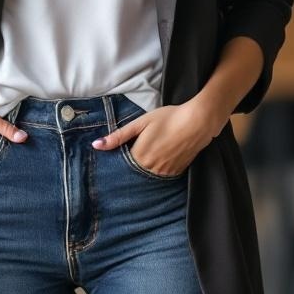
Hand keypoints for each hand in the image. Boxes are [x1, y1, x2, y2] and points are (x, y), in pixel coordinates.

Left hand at [91, 99, 217, 175]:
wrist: (197, 122)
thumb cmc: (168, 118)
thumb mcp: (141, 123)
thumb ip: (118, 136)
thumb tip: (96, 145)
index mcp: (139, 156)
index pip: (122, 165)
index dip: (119, 159)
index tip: (118, 155)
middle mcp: (151, 169)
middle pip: (134, 172)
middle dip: (131, 166)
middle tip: (137, 151)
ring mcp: (165, 172)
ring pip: (148, 175)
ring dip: (145, 168)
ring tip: (150, 153)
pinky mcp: (177, 172)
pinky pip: (162, 175)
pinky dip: (158, 168)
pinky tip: (161, 156)